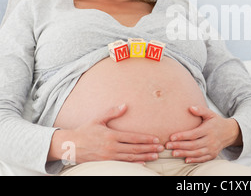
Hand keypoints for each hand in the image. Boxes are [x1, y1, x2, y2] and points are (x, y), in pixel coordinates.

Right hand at [49, 104, 163, 163]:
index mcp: (111, 135)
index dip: (146, 139)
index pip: (133, 137)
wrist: (70, 145)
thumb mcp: (98, 119)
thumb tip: (125, 105)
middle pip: (134, 148)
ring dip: (144, 157)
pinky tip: (143, 163)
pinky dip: (134, 164)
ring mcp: (109, 156)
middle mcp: (111, 147)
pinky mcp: (106, 163)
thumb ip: (112, 112)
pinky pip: (123, 164)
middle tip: (161, 149)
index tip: (156, 139)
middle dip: (149, 148)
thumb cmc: (85, 131)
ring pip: (130, 158)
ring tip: (155, 156)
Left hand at [165, 106, 241, 163]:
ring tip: (173, 153)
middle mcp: (211, 140)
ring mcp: (212, 148)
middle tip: (168, 146)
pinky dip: (194, 160)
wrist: (229, 132)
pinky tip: (185, 159)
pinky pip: (202, 159)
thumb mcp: (210, 114)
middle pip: (193, 145)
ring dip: (184, 154)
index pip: (194, 134)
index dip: (182, 136)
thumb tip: (190, 108)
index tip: (172, 137)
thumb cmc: (216, 122)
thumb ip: (201, 110)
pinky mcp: (213, 155)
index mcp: (209, 129)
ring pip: (196, 153)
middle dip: (179, 146)